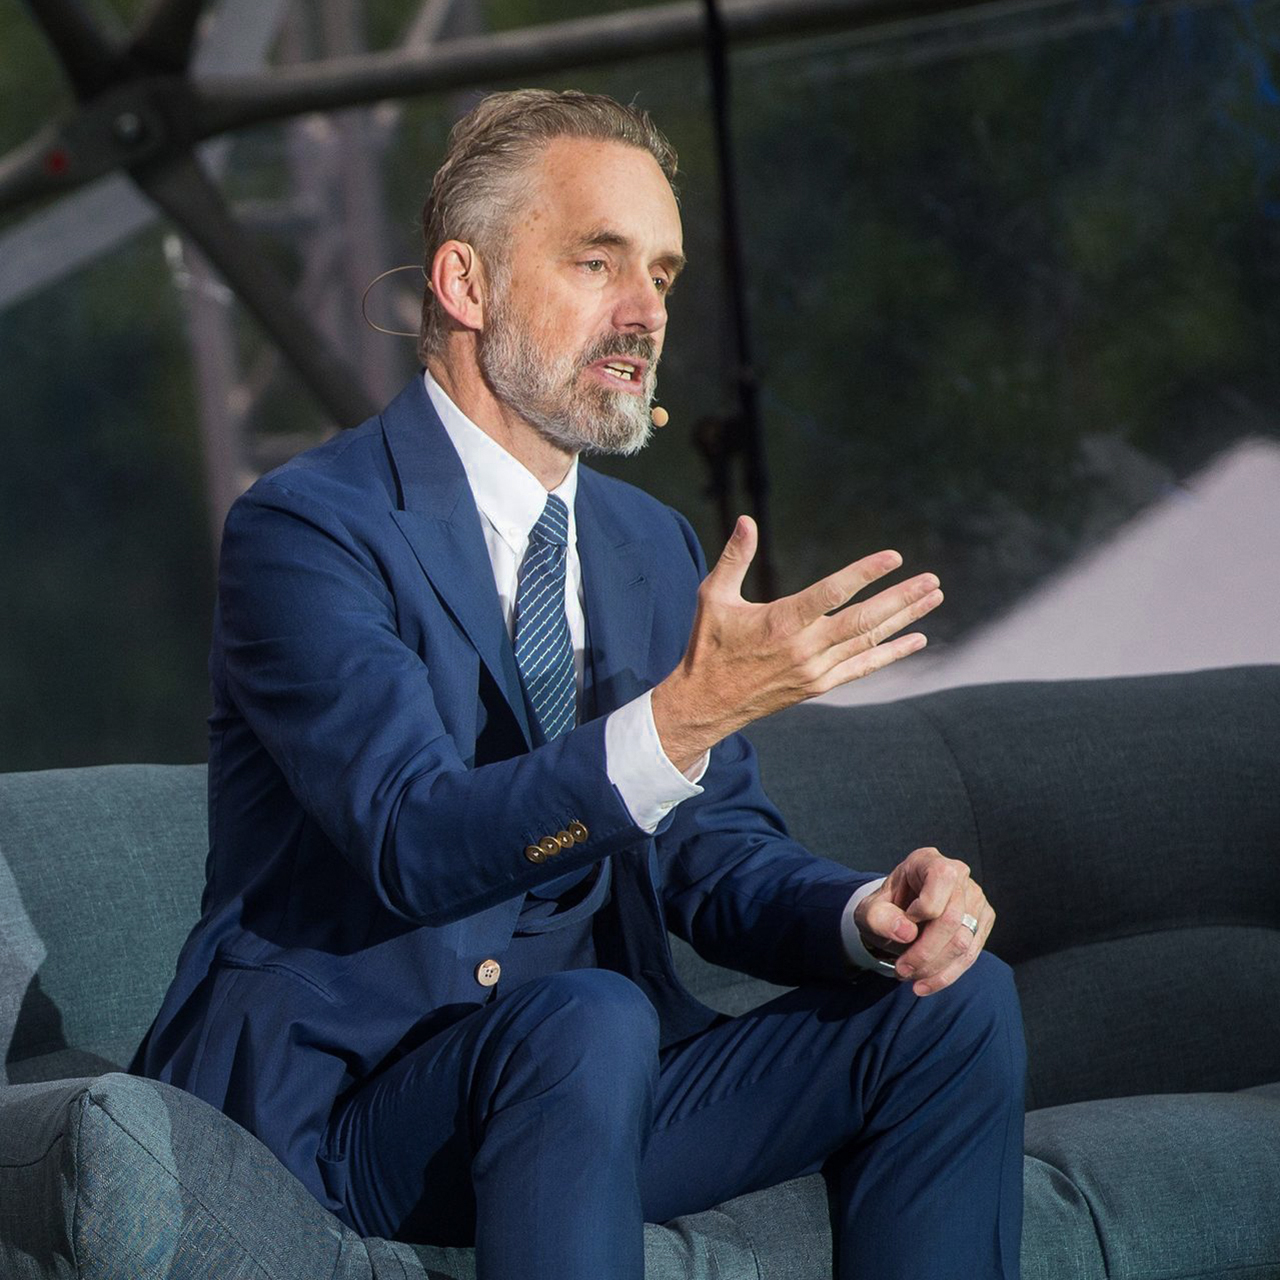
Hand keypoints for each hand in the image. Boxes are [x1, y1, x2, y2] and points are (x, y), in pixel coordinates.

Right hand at [651, 515, 941, 769]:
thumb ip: (735, 558)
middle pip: (865, 620)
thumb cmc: (709, 645)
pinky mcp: (819, 685)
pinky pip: (863, 666)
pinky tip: (916, 639)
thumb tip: (747, 519)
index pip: (833, 592)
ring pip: (869, 641)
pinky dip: (891, 653)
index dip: (866, 573)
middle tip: (932, 580)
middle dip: (902, 598)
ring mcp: (815, 670)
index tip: (894, 557)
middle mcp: (805, 648)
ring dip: (904, 619)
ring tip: (933, 598)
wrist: (707, 704)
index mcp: (781, 621)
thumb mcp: (713, 597)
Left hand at [854, 847, 993, 996]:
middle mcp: (959, 875)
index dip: (920, 911)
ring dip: (936, 968)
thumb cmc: (885, 908)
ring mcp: (975, 899)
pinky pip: (970, 954)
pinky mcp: (983, 922)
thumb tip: (907, 932)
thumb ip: (880, 917)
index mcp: (929, 860)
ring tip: (911, 980)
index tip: (901, 928)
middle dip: (925, 952)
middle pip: (953, 919)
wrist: (897, 917)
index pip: (940, 881)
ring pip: (964, 942)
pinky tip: (926, 984)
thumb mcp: (870, 910)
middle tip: (902, 971)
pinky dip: (947, 974)